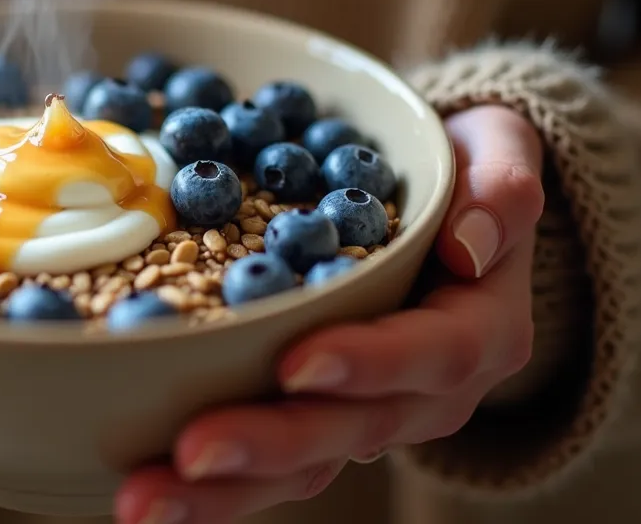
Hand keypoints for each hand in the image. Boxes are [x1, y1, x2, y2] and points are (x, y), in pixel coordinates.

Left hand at [115, 106, 544, 523]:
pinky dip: (207, 485)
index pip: (431, 355)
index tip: (296, 364)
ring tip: (142, 500)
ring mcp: (370, 416)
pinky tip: (138, 487)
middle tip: (191, 452)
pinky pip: (267, 463)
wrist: (449, 212)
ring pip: (302, 466)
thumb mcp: (500, 152)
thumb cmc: (465, 171)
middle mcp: (426, 392)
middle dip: (269, 445)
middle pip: (350, 430)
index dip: (367, 364)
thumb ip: (502, 188)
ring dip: (223, 491)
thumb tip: (469, 245)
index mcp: (478, 332)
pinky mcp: (318, 421)